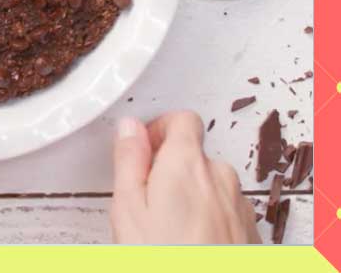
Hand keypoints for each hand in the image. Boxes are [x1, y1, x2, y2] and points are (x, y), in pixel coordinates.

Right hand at [111, 111, 260, 243]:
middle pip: (194, 155)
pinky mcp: (250, 234)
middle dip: (171, 169)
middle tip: (148, 200)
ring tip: (167, 229)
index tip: (144, 149)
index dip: (159, 129)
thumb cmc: (165, 260)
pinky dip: (209, 218)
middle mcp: (220, 178)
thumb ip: (128, 158)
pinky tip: (189, 244)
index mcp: (186, 163)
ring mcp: (239, 207)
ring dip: (191, 195)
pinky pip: (226, 211)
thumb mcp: (128, 207)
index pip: (181, 119)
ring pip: (211, 185)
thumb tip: (129, 127)